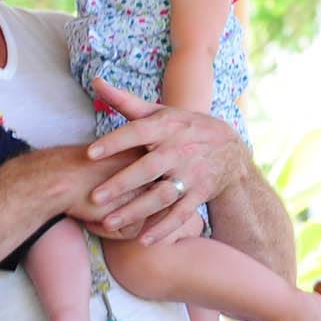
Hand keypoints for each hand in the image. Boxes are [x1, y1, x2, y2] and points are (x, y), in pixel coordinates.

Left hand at [82, 79, 242, 244]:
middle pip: (148, 169)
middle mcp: (179, 151)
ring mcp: (191, 175)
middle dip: (122, 184)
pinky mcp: (200, 194)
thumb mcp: (160, 112)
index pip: (137, 132)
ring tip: (109, 223)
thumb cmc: (184, 128)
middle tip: (95, 198)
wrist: (230, 149)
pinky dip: (164, 229)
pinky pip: (181, 214)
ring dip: (136, 211)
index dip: (115, 142)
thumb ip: (126, 101)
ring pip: (161, 196)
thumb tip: (96, 81)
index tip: (90, 153)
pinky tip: (143, 240)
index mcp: (166, 127)